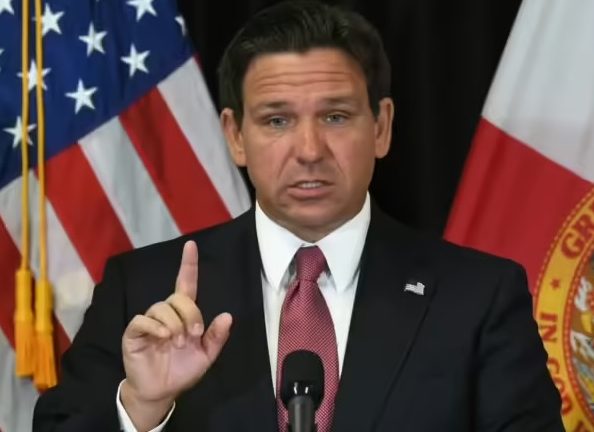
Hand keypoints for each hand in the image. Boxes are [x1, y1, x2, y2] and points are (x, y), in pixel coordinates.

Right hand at [121, 240, 231, 428]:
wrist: (161, 392)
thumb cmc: (183, 370)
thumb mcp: (206, 355)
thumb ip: (216, 337)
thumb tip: (228, 316)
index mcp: (184, 315)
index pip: (186, 284)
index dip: (188, 265)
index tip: (191, 245)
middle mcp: (167, 314)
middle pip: (178, 297)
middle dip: (191, 314)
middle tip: (194, 335)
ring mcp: (149, 322)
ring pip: (161, 307)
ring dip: (174, 324)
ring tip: (177, 342)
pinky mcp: (134, 333)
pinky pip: (142, 320)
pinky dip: (155, 326)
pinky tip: (163, 337)